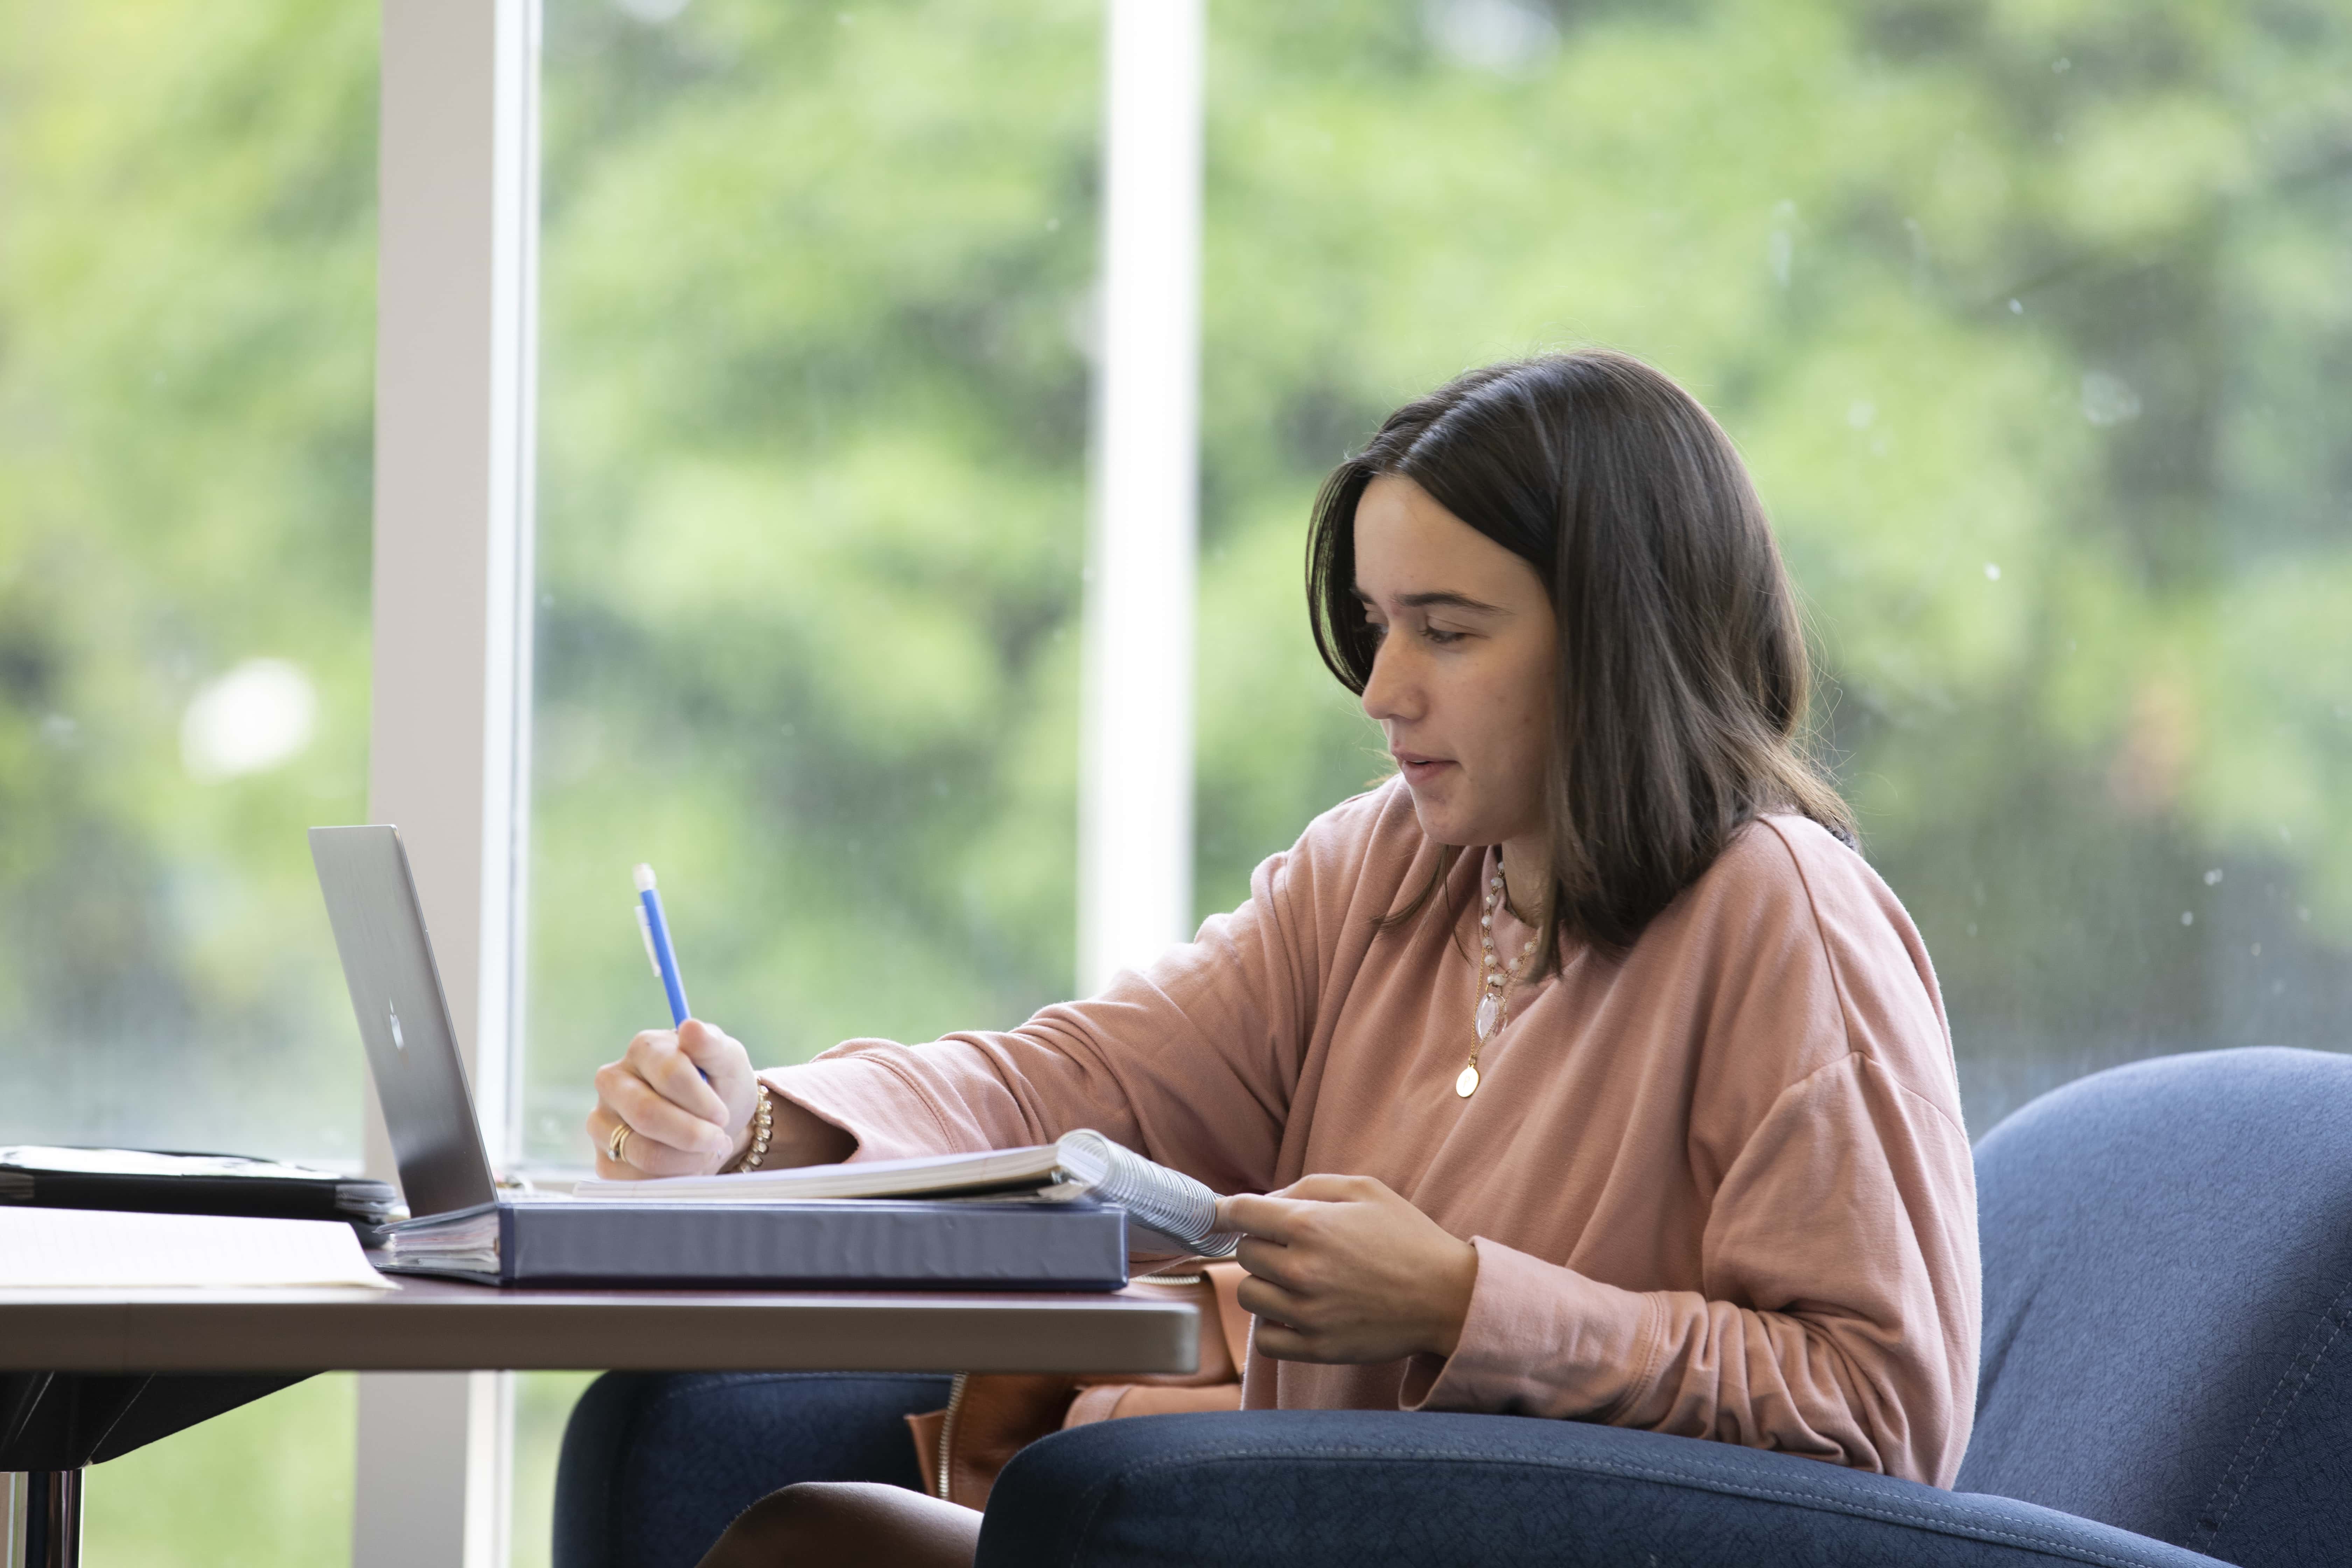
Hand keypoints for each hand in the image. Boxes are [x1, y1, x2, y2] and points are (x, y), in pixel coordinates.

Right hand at [585, 1019, 852, 1178]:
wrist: (714, 1122)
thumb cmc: (718, 1084)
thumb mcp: (727, 1060)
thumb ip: (712, 1046)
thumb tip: (692, 1028)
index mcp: (644, 1048)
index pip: (669, 1073)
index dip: (701, 1100)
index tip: (722, 1114)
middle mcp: (613, 1082)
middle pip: (648, 1115)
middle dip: (693, 1135)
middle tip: (718, 1140)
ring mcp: (602, 1121)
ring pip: (642, 1152)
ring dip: (687, 1160)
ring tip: (707, 1152)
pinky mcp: (605, 1159)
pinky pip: (635, 1181)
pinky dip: (671, 1179)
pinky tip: (687, 1165)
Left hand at [1214, 1174, 1478, 1364]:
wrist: (1447, 1296)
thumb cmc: (1407, 1237)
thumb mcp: (1364, 1190)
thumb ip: (1308, 1186)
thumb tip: (1268, 1200)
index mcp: (1309, 1225)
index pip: (1239, 1212)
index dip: (1230, 1210)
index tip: (1230, 1215)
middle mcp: (1301, 1269)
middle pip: (1243, 1253)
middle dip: (1261, 1244)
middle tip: (1291, 1247)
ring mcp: (1307, 1313)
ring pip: (1248, 1295)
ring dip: (1265, 1284)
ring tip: (1296, 1280)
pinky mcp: (1317, 1348)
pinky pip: (1265, 1339)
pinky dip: (1273, 1326)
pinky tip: (1296, 1312)